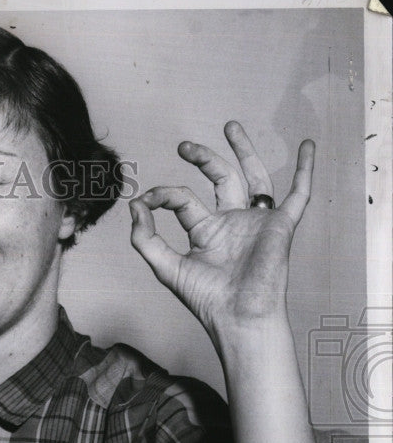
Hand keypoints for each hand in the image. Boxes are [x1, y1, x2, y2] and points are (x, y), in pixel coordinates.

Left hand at [129, 120, 313, 338]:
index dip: (162, 195)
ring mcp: (256, 221)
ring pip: (253, 177)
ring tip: (230, 126)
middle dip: (204, 159)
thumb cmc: (205, 298)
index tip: (145, 198)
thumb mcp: (165, 267)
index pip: (183, 200)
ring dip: (244, 151)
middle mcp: (231, 222)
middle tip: (184, 145)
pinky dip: (305, 170)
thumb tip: (135, 206)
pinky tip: (308, 145)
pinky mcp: (281, 225)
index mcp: (205, 231)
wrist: (238, 315)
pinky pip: (298, 193)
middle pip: (220, 179)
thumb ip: (145, 238)